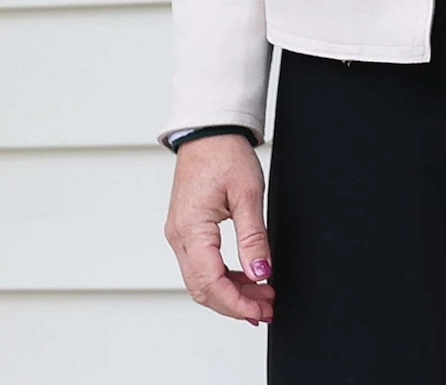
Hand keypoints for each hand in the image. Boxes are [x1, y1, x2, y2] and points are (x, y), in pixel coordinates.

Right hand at [165, 136, 274, 324]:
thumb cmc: (225, 156)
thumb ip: (253, 237)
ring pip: (200, 280)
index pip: (209, 282)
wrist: (208, 134)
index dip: (235, 303)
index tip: (260, 311)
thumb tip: (261, 273)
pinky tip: (247, 280)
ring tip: (263, 296)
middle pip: (202, 288)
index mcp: (191, 229)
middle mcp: (179, 237)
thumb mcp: (249, 194)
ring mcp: (180, 236)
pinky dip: (224, 278)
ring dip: (231, 293)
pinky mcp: (187, 232)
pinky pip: (201, 265)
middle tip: (267, 309)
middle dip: (235, 304)